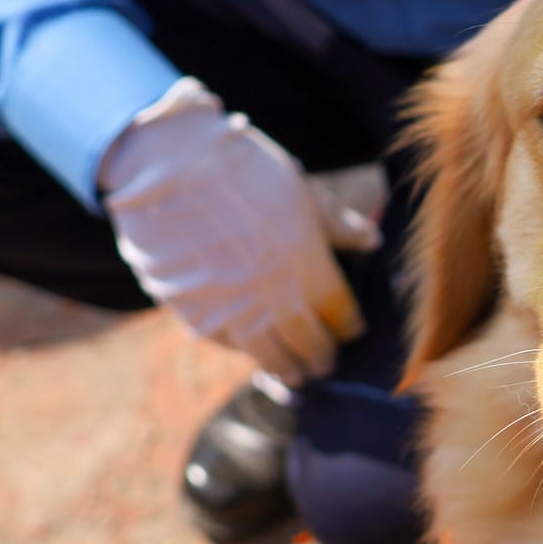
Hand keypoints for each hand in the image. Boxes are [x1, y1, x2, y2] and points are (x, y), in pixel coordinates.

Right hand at [99, 78, 378, 383]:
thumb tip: (372, 241)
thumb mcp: (301, 190)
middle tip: (326, 362)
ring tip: (294, 375)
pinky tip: (250, 351)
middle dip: (321, 353)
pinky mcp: (197, 314)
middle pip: (309, 341)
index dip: (348, 324)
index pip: (339, 312)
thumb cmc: (244, 170)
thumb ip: (337, 223)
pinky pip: (227, 344)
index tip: (352, 329)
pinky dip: (243, 351)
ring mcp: (235, 312)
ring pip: (269, 356)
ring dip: (286, 368)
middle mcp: (276, 299)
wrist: (170, 168)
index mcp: (310, 268)